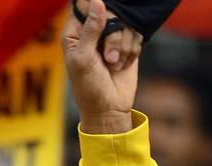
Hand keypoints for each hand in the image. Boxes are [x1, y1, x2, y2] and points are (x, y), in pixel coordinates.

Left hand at [63, 0, 142, 132]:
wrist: (109, 108)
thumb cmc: (88, 87)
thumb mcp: (83, 59)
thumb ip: (90, 30)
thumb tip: (97, 1)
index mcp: (74, 32)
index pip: (83, 5)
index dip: (95, 9)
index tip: (100, 26)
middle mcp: (93, 30)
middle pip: (110, 10)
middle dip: (113, 34)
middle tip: (107, 56)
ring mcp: (111, 36)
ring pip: (126, 22)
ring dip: (123, 45)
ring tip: (113, 64)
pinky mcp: (128, 43)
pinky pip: (137, 33)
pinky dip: (132, 50)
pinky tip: (122, 64)